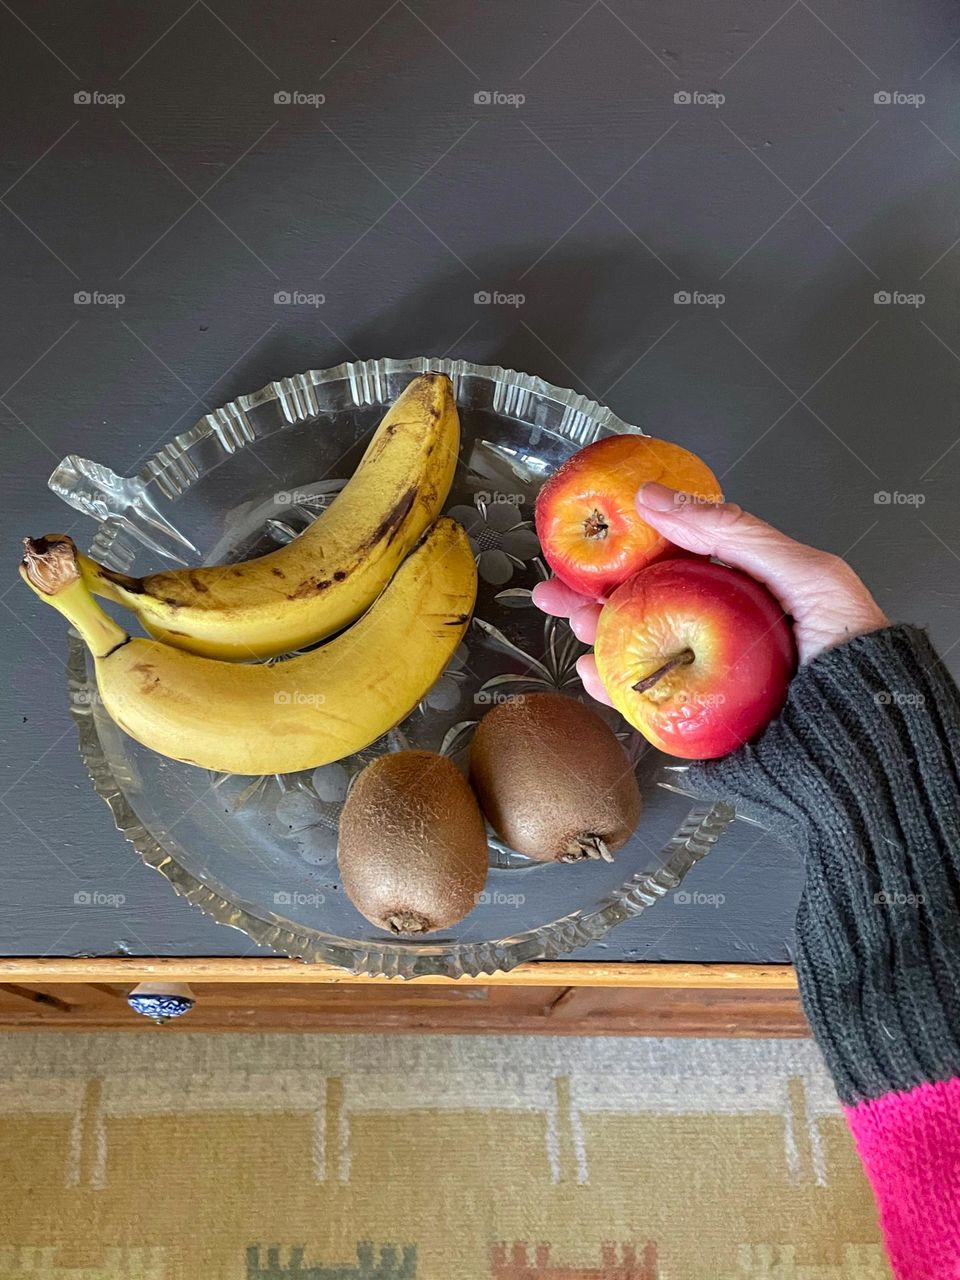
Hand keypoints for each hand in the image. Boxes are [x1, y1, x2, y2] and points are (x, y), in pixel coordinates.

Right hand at [532, 481, 888, 706]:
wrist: (866, 742)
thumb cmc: (850, 649)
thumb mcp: (803, 572)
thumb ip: (733, 532)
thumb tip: (657, 498)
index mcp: (742, 589)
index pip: (672, 559)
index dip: (626, 549)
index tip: (588, 543)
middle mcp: (719, 629)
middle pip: (642, 604)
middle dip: (591, 595)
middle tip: (554, 588)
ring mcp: (706, 676)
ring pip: (635, 649)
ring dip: (595, 634)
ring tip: (572, 621)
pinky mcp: (699, 719)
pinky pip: (645, 701)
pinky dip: (612, 688)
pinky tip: (592, 672)